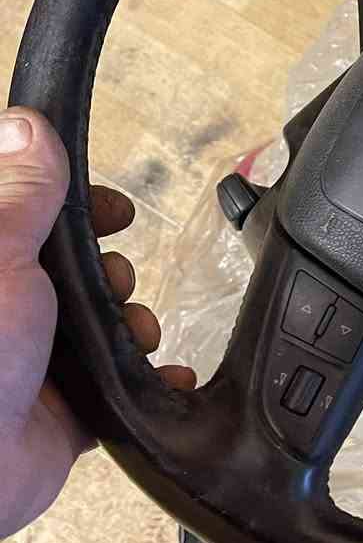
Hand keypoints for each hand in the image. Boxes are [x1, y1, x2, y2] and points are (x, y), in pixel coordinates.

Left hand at [0, 107, 194, 538]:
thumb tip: (26, 126)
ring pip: (98, 327)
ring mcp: (29, 366)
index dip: (78, 208)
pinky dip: (148, 382)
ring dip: (132, 323)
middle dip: (111, 270)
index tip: (112, 209)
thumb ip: (20, 194)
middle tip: (118, 278)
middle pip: (72, 272)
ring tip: (136, 330)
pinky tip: (167, 375)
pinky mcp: (57, 416)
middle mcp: (7, 313)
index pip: (35, 217)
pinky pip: (117, 392)